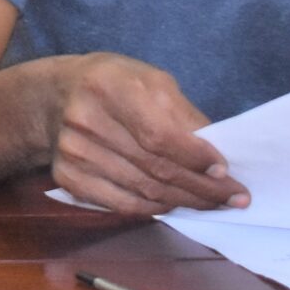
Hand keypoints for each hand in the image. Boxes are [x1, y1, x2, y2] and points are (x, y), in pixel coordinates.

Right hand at [48, 53, 250, 215]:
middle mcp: (86, 121)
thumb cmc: (115, 85)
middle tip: (233, 198)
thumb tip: (216, 157)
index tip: (225, 171)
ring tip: (211, 203)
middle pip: (154, 168)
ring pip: (142, 191)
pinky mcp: (68, 177)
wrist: (55, 96)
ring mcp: (73, 152)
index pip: (159, 134)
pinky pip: (121, 204)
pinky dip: (153, 209)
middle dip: (202, 187)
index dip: (195, 157)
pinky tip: (173, 204)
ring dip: (183, 201)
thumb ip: (182, 115)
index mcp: (110, 86)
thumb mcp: (151, 80)